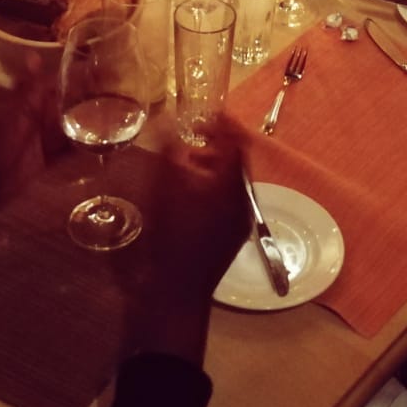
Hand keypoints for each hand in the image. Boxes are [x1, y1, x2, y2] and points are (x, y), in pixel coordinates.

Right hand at [142, 120, 249, 302]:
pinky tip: (189, 193)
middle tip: (193, 137)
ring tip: (187, 163)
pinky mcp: (230, 237)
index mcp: (232, 186)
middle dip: (215, 146)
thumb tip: (169, 124)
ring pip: (231, 183)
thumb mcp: (164, 190)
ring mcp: (239, 222)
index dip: (223, 123)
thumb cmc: (171, 238)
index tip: (207, 112)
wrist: (178, 293)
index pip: (237, 142)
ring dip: (213, 167)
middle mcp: (242, 202)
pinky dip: (212, 187)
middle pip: (236, 162)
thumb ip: (168, 153)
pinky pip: (227, 201)